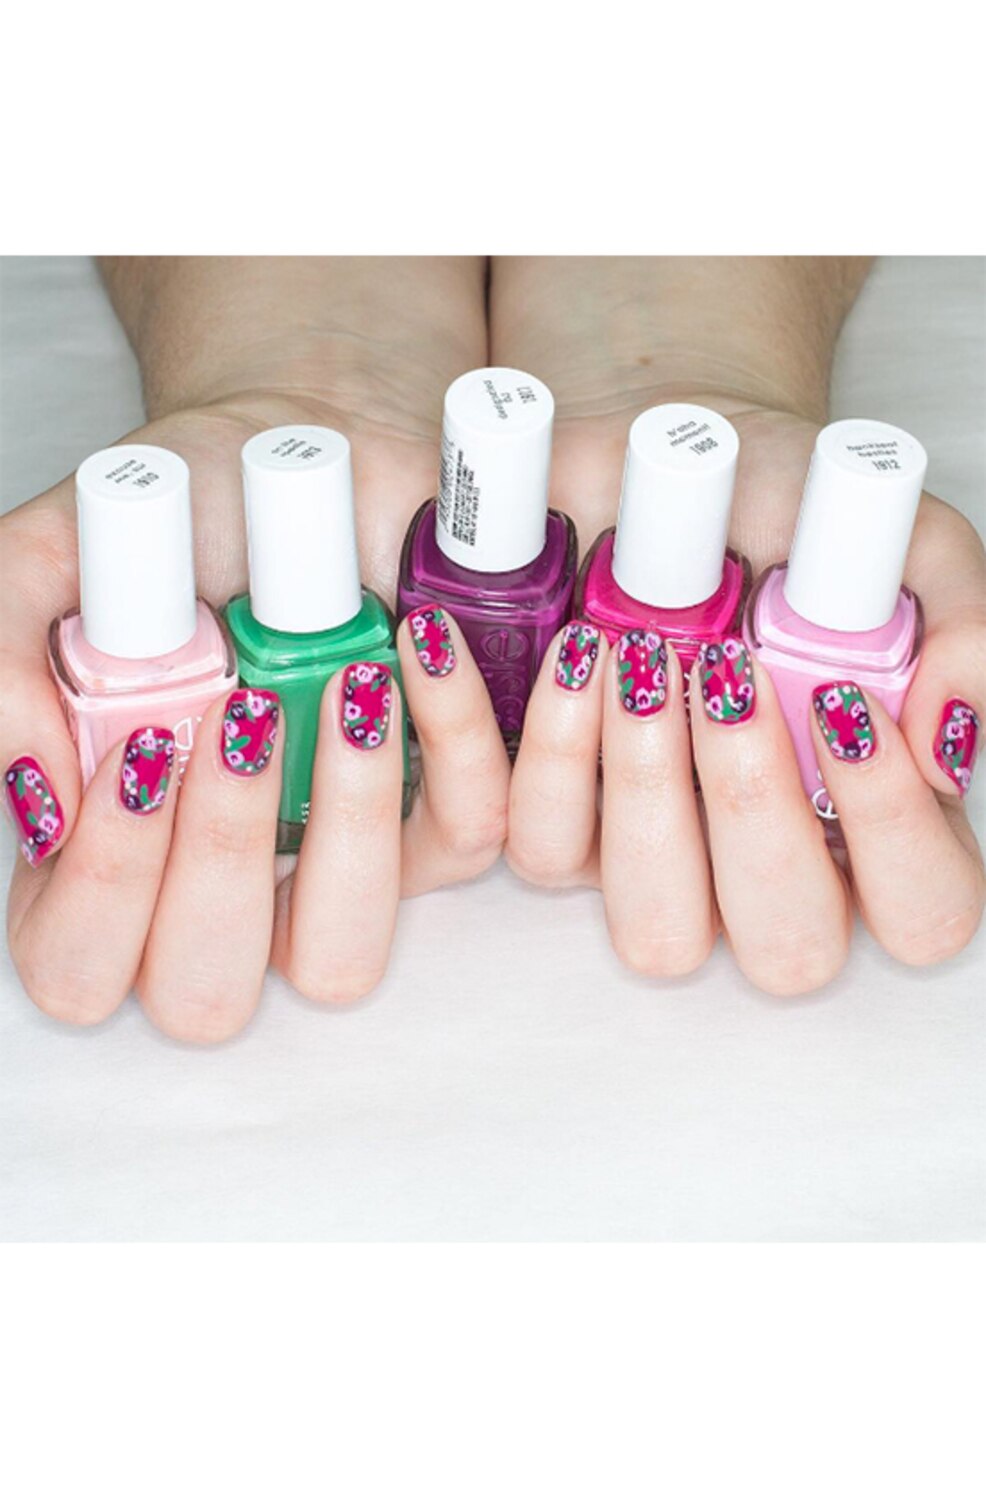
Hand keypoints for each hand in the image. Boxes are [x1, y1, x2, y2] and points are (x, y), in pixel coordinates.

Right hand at [3, 261, 508, 1038]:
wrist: (300, 449)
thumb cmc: (174, 515)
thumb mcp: (55, 557)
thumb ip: (5, 658)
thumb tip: (41, 796)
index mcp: (108, 845)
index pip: (78, 961)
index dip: (105, 888)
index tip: (145, 743)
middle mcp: (219, 880)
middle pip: (204, 996)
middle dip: (220, 863)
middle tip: (241, 715)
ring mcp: (334, 865)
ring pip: (345, 954)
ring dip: (350, 828)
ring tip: (351, 680)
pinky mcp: (443, 815)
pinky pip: (472, 836)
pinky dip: (461, 740)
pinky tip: (430, 635)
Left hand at [495, 258, 984, 992]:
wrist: (665, 461)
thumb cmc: (793, 513)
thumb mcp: (900, 540)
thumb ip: (960, 624)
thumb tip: (944, 739)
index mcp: (873, 819)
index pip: (924, 910)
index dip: (890, 830)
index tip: (841, 699)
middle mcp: (767, 866)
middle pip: (787, 951)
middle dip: (753, 811)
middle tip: (725, 670)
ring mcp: (655, 865)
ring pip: (653, 930)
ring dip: (640, 793)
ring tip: (629, 650)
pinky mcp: (555, 829)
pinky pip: (531, 847)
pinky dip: (533, 751)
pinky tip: (560, 651)